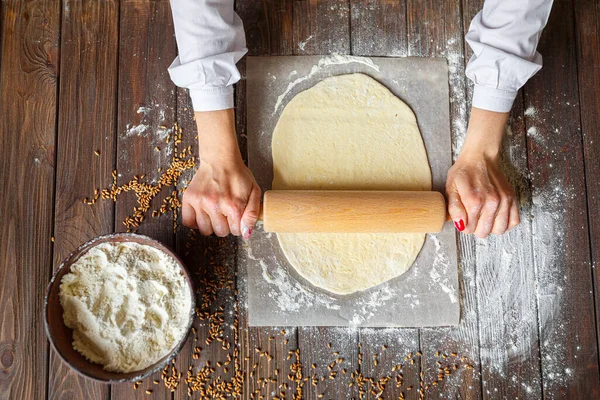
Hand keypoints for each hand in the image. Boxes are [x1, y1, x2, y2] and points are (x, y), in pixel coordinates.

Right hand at [181, 109, 260, 237]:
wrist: (220, 159)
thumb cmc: (238, 175)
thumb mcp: (254, 191)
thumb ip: (252, 214)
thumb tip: (245, 234)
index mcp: (234, 205)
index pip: (236, 231)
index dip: (238, 225)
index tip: (236, 215)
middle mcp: (216, 205)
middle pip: (221, 232)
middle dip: (225, 225)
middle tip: (225, 212)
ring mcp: (201, 202)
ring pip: (205, 230)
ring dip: (211, 224)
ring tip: (214, 212)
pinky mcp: (189, 198)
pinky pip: (188, 222)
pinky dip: (195, 222)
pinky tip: (203, 214)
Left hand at [446, 107, 519, 237]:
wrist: (480, 157)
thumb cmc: (464, 172)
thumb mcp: (451, 188)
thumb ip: (454, 208)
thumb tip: (460, 224)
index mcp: (474, 200)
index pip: (468, 228)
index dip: (463, 226)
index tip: (462, 218)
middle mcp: (492, 202)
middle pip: (483, 232)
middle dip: (475, 228)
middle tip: (472, 217)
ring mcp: (504, 200)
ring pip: (499, 230)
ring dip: (490, 227)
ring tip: (483, 218)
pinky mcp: (512, 198)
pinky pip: (513, 221)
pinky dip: (505, 223)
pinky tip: (495, 217)